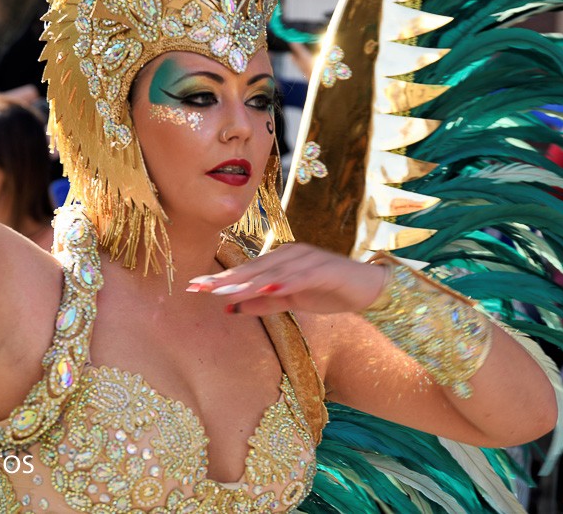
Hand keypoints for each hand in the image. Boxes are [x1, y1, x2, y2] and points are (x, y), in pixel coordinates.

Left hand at [187, 243, 387, 315]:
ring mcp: (308, 259)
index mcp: (280, 260)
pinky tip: (269, 288)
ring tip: (225, 291)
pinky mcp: (325, 269)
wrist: (369, 288)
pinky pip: (301, 276)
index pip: (245, 271)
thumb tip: (230, 307)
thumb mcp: (290, 301)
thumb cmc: (328, 291)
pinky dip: (284, 282)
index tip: (193, 287)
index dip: (220, 279)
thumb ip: (263, 302)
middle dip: (225, 279)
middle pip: (253, 268)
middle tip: (198, 287)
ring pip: (272, 272)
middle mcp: (291, 254)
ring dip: (248, 282)